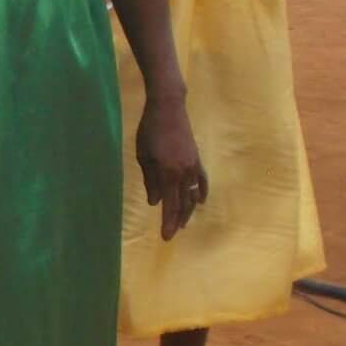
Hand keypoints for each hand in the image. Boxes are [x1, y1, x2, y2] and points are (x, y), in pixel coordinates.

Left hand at [135, 95, 206, 239]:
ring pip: (193, 195)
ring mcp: (193, 166)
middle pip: (183, 203)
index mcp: (168, 173)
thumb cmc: (149, 130)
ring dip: (188, 210)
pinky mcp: (197, 159)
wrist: (168, 108)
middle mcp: (184, 173)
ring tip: (183, 222)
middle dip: (177, 220)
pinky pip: (202, 181)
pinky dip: (201, 192)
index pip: (169, 204)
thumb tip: (155, 202)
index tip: (166, 237)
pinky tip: (200, 201)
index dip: (168, 222)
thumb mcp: (143, 155)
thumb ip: (150, 180)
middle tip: (172, 233)